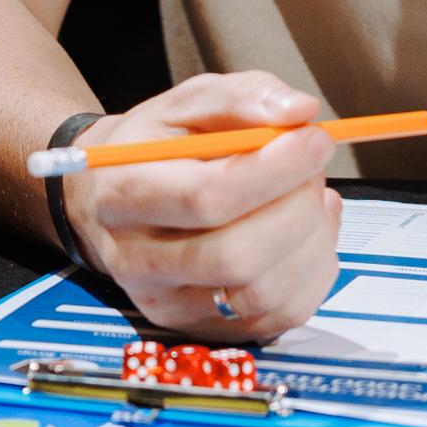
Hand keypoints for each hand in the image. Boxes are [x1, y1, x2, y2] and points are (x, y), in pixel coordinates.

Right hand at [62, 70, 340, 343]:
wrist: (111, 198)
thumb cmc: (158, 146)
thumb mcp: (188, 102)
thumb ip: (243, 97)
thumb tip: (299, 111)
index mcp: (125, 193)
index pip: (207, 197)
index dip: (276, 170)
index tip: (316, 140)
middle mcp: (137, 260)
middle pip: (236, 256)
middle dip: (297, 209)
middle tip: (315, 171)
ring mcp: (168, 303)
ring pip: (263, 294)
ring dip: (311, 241)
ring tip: (312, 198)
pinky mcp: (202, 328)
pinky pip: (280, 317)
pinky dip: (313, 273)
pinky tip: (308, 234)